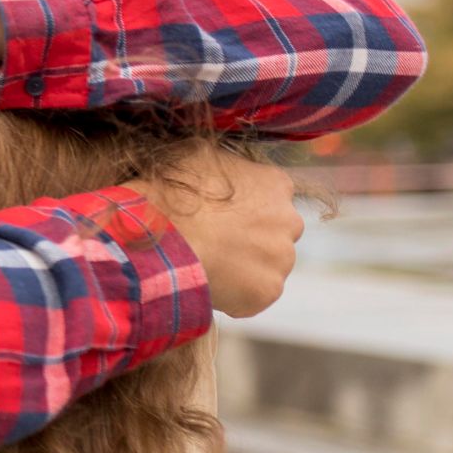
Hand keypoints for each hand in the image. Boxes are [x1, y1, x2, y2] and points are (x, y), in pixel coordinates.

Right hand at [129, 143, 302, 317]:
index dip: (245, 209)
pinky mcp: (268, 290)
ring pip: (267, 266)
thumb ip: (223, 164)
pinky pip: (252, 296)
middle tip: (216, 243)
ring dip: (244, 268)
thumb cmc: (173, 194)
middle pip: (275, 234)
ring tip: (207, 265)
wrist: (162, 238)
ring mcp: (282, 258)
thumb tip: (218, 166)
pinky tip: (208, 283)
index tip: (222, 216)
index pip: (271, 198)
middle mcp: (290, 220)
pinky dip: (235, 295)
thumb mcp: (197, 157)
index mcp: (275, 184)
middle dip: (252, 239)